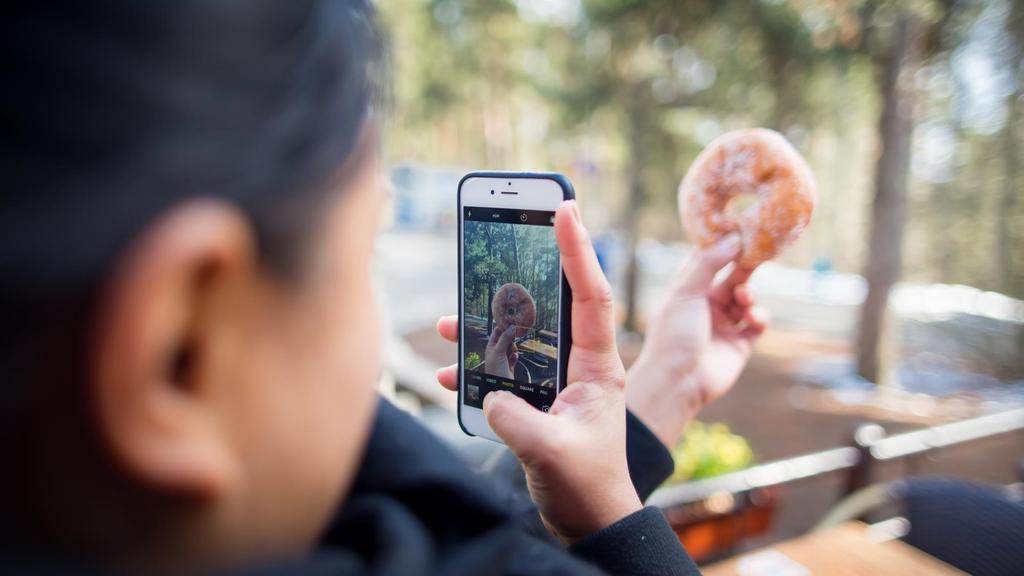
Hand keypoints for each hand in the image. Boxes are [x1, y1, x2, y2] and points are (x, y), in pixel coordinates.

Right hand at [435, 200, 640, 542]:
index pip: (591, 297)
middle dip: (519, 276)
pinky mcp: (535, 398)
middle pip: (548, 305)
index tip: (565, 209)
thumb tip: (488, 394)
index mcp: (598, 368)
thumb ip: (518, 420)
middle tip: (499, 238)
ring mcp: (555, 379)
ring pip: (516, 336)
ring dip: (481, 327)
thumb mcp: (553, 452)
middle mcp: (578, 365)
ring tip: (447, 321)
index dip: (579, 251)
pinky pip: (500, 370)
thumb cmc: (587, 486)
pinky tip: (449, 374)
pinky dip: (473, 369)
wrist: (586, 518)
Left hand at [483, 324, 517, 378]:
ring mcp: (503, 358)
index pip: (497, 332)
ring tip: (512, 353)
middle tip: (513, 339)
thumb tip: (511, 327)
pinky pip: (514, 356)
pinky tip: (514, 359)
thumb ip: (505, 339)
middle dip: (510, 340)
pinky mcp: (509, 365)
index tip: (512, 322)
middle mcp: (496, 352)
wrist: (501, 387)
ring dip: (513, 349)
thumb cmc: (495, 371)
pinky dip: (515, 357)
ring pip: (511, 347)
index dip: (503, 327)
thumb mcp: (498, 352)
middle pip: (506, 339)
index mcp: (490, 347)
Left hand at [625, 233, 767, 448]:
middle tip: (758, 254)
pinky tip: (753, 318)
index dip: (726, 245)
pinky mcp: (740, 343)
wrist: (679, 381)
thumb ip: (709, 263)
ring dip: (750, 294)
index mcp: (688, 289)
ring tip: (744, 299)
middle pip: (733, 276)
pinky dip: (760, 316)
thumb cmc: (674, 335)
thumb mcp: (686, 292)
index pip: (710, 260)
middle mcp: (706, 304)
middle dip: (746, 267)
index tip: (743, 229)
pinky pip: (758, 322)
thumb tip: (734, 237)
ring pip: (747, 298)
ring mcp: (724, 324)